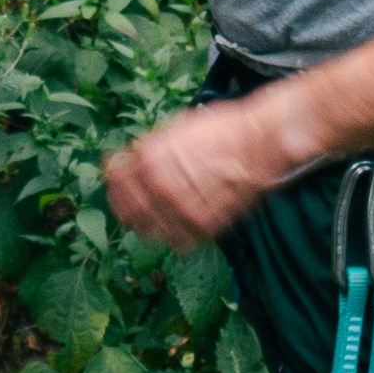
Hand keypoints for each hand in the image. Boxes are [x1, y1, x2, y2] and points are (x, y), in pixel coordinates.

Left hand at [100, 92, 294, 251]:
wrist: (260, 144)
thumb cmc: (222, 131)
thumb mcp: (176, 130)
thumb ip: (150, 149)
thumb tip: (131, 161)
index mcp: (148, 159)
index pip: (114, 182)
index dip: (113, 185)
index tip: (116, 187)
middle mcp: (159, 186)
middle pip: (127, 212)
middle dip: (128, 209)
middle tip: (134, 209)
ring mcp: (181, 208)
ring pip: (149, 231)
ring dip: (151, 225)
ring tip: (161, 217)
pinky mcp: (203, 226)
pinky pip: (178, 242)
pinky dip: (177, 237)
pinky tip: (181, 226)